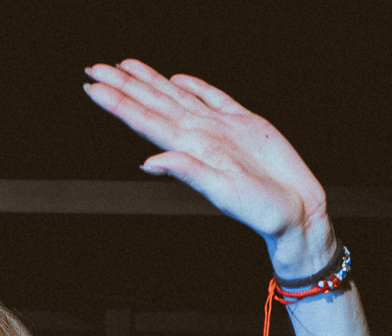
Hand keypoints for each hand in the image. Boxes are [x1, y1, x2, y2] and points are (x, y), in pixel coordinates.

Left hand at [83, 60, 328, 274]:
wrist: (298, 212)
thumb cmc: (263, 210)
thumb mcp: (223, 192)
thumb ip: (188, 173)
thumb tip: (149, 162)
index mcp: (191, 149)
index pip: (145, 120)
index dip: (118, 103)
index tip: (92, 87)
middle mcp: (200, 136)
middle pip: (154, 103)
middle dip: (124, 85)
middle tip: (95, 67)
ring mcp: (221, 129)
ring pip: (177, 97)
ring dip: (150, 82)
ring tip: (124, 66)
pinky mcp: (246, 124)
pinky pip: (214, 98)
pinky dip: (195, 86)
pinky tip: (176, 78)